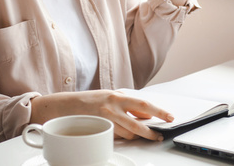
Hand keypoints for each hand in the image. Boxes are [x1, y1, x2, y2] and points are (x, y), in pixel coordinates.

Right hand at [29, 90, 172, 140]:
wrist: (63, 107)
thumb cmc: (89, 101)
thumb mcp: (111, 97)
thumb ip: (129, 104)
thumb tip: (147, 113)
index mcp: (117, 96)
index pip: (144, 104)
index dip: (159, 111)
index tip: (169, 117)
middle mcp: (112, 107)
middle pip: (138, 123)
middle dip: (151, 131)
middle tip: (159, 135)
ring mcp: (105, 120)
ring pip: (128, 133)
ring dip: (136, 136)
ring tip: (142, 136)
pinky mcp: (98, 131)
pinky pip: (116, 138)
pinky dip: (122, 137)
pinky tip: (123, 135)